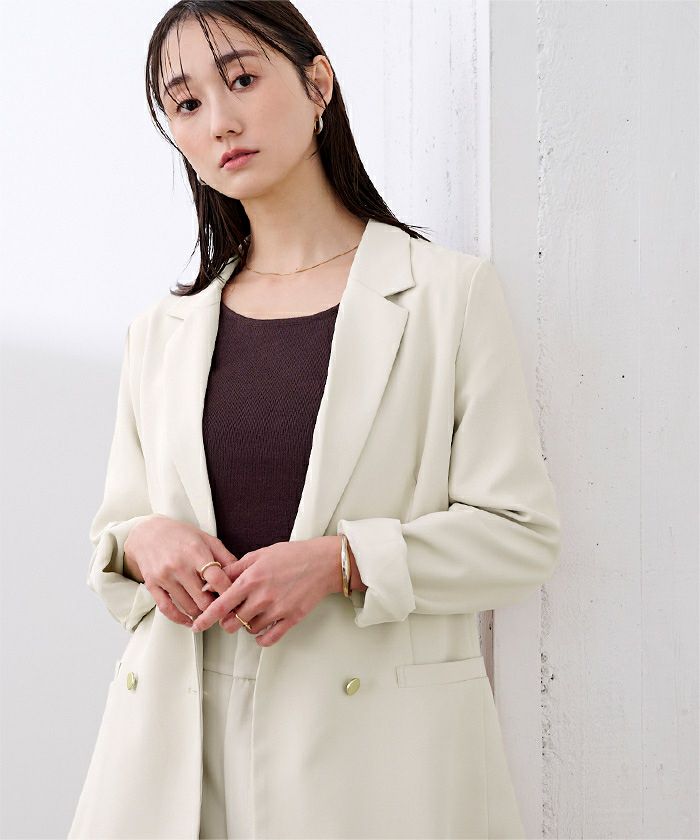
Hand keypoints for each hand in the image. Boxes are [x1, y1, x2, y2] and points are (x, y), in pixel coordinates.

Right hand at [123, 515, 238, 626]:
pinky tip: (189, 620)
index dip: (229, 592)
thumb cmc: (180, 535)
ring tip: (208, 609)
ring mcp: (165, 577)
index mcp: (196, 552)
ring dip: (201, 613)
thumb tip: (241, 575)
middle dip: (216, 606)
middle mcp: (179, 566)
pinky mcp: (152, 586)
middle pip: (204, 599)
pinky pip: (167, 610)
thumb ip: (225, 557)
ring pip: (188, 607)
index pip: (217, 579)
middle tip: (223, 607)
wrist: (148, 533)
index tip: (236, 598)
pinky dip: (180, 619)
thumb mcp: (207, 539)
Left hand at [190, 536, 339, 645]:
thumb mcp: (259, 554)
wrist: (322, 562)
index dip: (206, 617)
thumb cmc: (292, 555)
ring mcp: (277, 609)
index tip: (198, 625)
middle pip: (233, 622)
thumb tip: (213, 580)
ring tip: (252, 614)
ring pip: (249, 630)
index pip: (221, 604)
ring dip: (246, 626)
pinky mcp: (291, 618)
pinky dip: (261, 638)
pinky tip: (261, 629)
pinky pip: (269, 638)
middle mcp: (262, 596)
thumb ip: (234, 569)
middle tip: (232, 614)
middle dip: (228, 621)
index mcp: (251, 579)